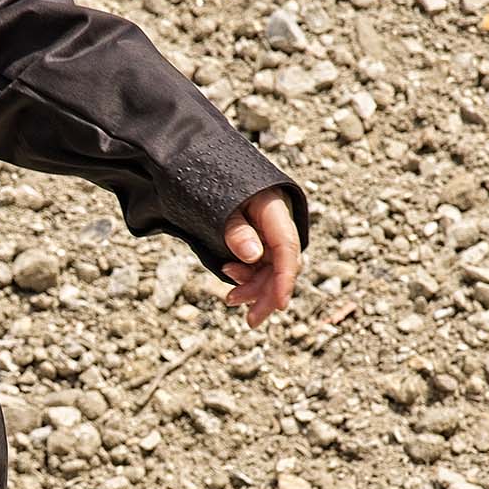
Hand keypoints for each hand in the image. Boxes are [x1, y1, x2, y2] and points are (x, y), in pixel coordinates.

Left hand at [221, 186, 301, 327]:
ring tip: (230, 299)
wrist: (201, 168)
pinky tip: (232, 281)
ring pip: (271, 268)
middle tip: (250, 320)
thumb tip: (253, 256)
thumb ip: (236, 230)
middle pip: (282, 264)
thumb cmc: (210, 184)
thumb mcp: (220, 207)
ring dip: (254, 287)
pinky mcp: (258, 238)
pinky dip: (248, 277)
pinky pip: (260, 263)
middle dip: (267, 293)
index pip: (286, 249)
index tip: (281, 304)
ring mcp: (268, 231)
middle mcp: (277, 222)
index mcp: (274, 210)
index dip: (285, 279)